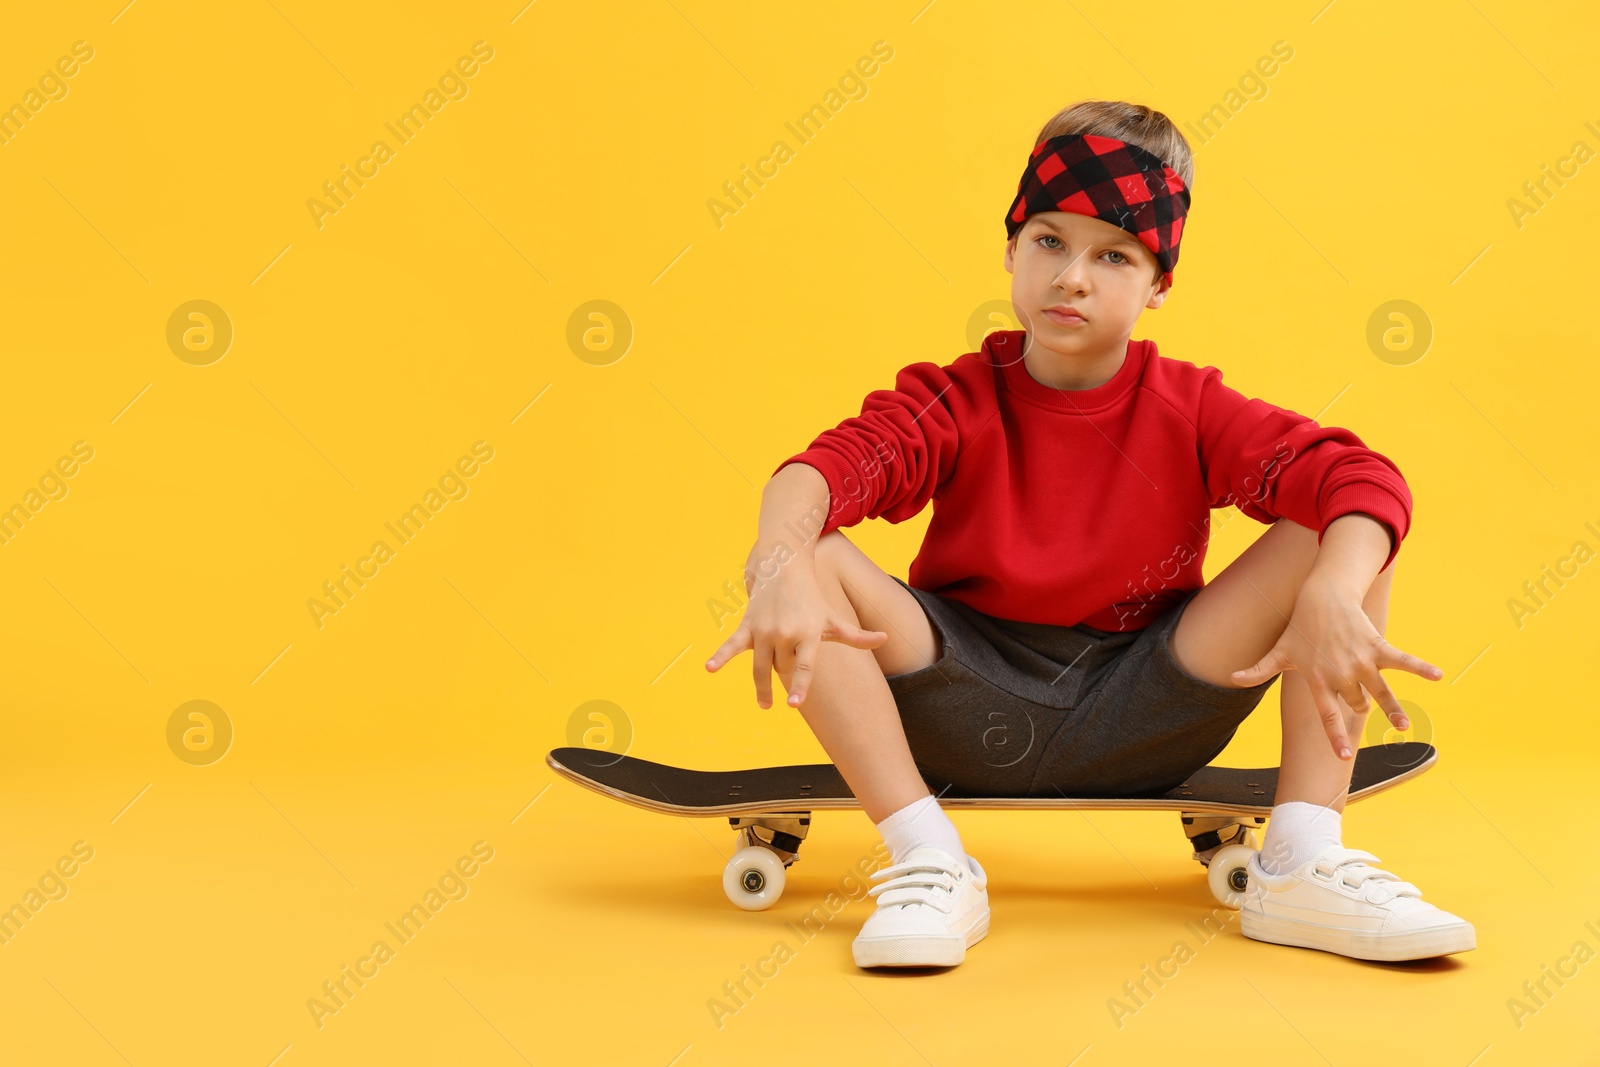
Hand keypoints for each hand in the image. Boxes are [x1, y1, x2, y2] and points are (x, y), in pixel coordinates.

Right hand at [704, 552, 886, 708]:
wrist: (785, 567)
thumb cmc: (812, 599)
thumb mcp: (833, 618)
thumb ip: (857, 636)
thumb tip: (886, 640)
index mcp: (808, 633)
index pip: (805, 665)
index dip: (800, 685)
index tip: (794, 704)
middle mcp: (785, 633)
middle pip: (783, 668)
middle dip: (786, 674)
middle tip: (789, 676)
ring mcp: (764, 630)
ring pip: (761, 666)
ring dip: (761, 686)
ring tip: (766, 705)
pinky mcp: (747, 626)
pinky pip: (732, 645)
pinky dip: (720, 656)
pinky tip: (709, 668)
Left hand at [1230, 576, 1442, 760]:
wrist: (1321, 596)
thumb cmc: (1300, 628)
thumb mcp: (1278, 651)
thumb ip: (1258, 670)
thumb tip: (1231, 679)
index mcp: (1317, 680)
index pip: (1326, 714)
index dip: (1335, 736)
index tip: (1343, 756)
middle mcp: (1340, 673)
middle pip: (1356, 703)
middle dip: (1359, 707)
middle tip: (1360, 703)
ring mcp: (1361, 661)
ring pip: (1380, 692)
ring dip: (1394, 709)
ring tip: (1403, 727)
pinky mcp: (1377, 646)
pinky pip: (1402, 660)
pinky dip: (1420, 667)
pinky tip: (1438, 675)